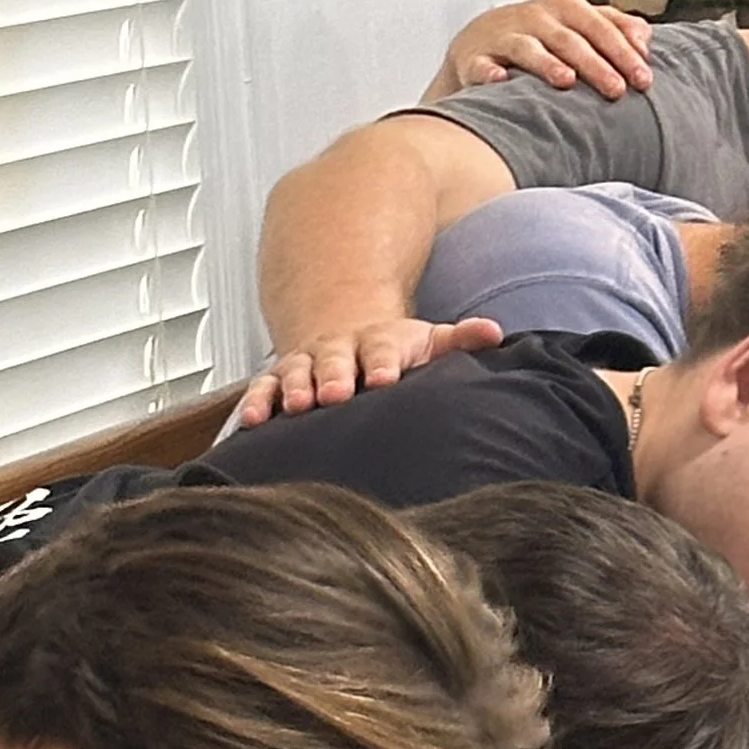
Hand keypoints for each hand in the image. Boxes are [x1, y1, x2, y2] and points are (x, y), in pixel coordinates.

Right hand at [234, 315, 503, 425]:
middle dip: (334, 376)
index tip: (385, 380)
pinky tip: (253, 421)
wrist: (345, 327)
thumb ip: (459, 340)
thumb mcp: (428, 341)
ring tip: (296, 406)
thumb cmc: (393, 349)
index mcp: (377, 342)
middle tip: (336, 393)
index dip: (383, 363)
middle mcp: (338, 350)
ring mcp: (306, 363)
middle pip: (335, 360)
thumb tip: (495, 333)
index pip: (382, 352)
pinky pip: (264, 388)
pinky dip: (257, 403)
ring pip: (295, 372)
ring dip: (294, 388)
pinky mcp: (280, 379)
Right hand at [425, 0, 656, 103]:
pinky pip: (482, 64)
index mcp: (566, 9)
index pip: (600, 26)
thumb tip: (646, 37)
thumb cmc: (538, 37)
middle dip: (595, 64)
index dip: (623, 50)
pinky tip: (501, 80)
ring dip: (547, 64)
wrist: (479, 42)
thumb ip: (613, 28)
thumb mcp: (576, 26)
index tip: (644, 79)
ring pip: (529, 48)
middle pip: (569, 39)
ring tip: (567, 81)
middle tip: (617, 90)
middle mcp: (536, 18)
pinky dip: (489, 72)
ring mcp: (505, 37)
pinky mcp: (475, 58)